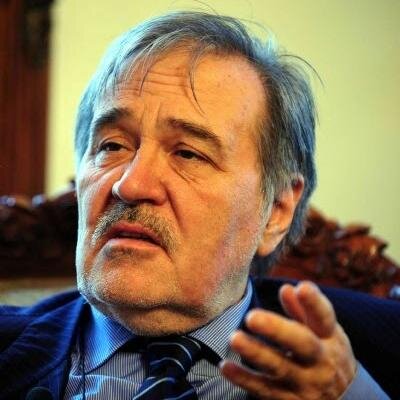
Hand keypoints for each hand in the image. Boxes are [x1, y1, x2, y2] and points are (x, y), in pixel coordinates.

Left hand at [220, 281, 356, 398]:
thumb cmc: (327, 354)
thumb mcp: (325, 333)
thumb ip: (304, 311)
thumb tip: (286, 288)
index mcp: (330, 339)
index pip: (324, 318)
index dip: (314, 303)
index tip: (303, 288)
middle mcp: (320, 361)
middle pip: (302, 344)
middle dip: (277, 330)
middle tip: (251, 317)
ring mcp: (305, 384)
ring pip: (279, 368)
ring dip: (255, 353)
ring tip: (234, 338)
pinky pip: (264, 391)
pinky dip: (244, 379)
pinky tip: (226, 366)